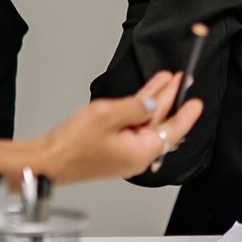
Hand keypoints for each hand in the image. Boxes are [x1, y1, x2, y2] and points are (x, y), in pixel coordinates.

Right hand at [39, 70, 204, 182]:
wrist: (44, 161)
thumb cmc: (69, 146)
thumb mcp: (108, 116)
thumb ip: (136, 107)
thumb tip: (152, 102)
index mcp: (140, 153)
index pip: (173, 130)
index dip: (186, 113)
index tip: (196, 101)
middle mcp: (135, 157)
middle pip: (160, 124)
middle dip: (171, 99)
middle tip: (182, 81)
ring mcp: (123, 154)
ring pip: (146, 123)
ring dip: (154, 100)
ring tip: (164, 80)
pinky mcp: (112, 150)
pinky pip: (132, 127)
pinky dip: (138, 110)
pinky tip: (140, 96)